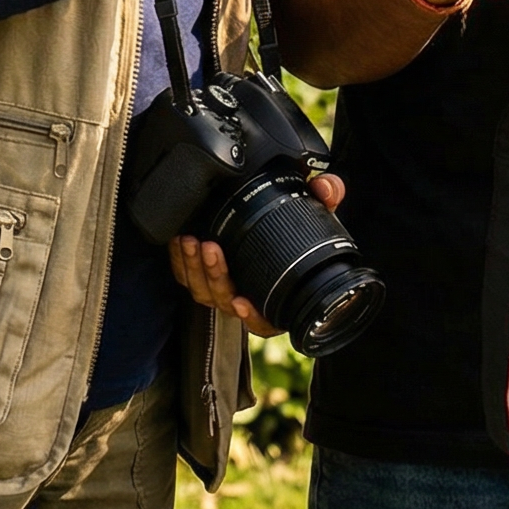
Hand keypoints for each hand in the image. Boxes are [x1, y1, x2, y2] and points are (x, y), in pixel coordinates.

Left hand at [167, 172, 346, 334]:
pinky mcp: (201, 275)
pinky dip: (181, 263)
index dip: (252, 315)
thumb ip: (325, 199)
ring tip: (194, 241)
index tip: (242, 301)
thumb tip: (327, 187)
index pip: (264, 320)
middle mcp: (246, 300)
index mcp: (275, 301)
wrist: (267, 232)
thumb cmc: (294, 236)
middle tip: (211, 249)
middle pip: (225, 301)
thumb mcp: (316, 215)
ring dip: (195, 268)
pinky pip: (186, 278)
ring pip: (203, 291)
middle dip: (216, 276)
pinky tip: (181, 243)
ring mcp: (221, 290)